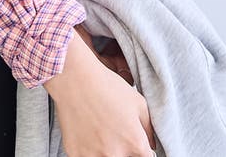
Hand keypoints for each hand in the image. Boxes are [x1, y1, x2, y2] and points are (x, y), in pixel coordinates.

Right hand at [44, 31, 155, 155]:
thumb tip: (152, 146)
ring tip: (100, 131)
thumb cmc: (107, 86)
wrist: (73, 77)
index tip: (134, 141)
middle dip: (125, 150)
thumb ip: (150, 129)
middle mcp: (115, 154)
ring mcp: (93, 156)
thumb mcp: (138, 102)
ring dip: (106, 151)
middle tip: (115, 132)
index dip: (140, 149)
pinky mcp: (75, 154)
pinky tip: (87, 132)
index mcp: (135, 142)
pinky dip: (89, 149)